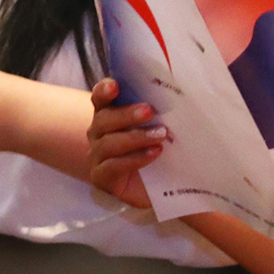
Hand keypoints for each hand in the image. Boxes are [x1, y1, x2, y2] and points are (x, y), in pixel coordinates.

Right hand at [86, 77, 165, 209]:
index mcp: (110, 114)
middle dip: (126, 114)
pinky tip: (154, 153)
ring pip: (108, 143)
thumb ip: (160, 111)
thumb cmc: (159, 150)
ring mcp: (97, 156)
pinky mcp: (101, 177)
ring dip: (135, 137)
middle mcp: (98, 133)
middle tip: (149, 111)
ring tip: (160, 135)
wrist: (162, 188)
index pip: (100, 98)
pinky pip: (113, 166)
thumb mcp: (162, 127)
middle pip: (103, 119)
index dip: (104, 90)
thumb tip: (176, 93)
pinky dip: (135, 158)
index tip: (115, 85)